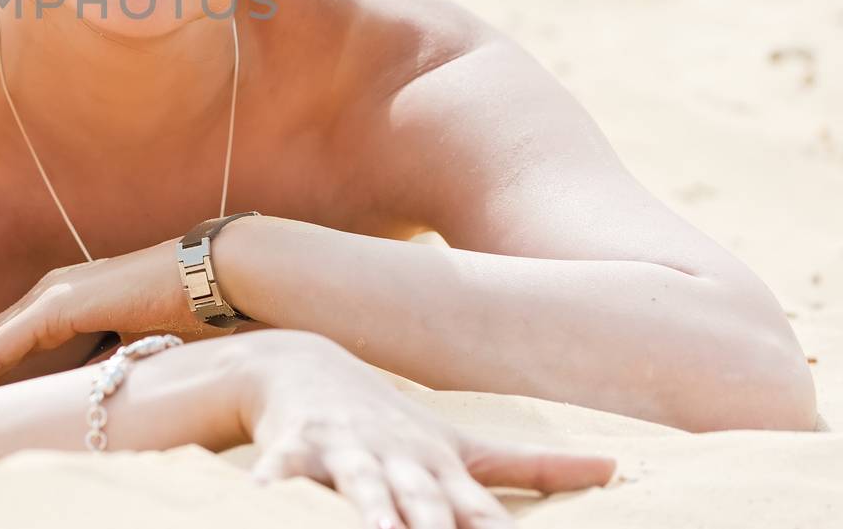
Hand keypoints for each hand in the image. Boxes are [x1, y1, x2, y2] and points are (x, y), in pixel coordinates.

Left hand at [0, 237, 215, 398]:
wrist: (211, 277)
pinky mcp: (57, 305)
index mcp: (65, 302)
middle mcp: (49, 294)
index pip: (5, 345)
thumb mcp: (129, 351)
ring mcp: (50, 295)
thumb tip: (78, 401)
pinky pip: (0, 348)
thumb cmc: (184, 313)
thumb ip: (99, 368)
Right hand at [239, 331, 616, 528]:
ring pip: (359, 487)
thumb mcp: (462, 443)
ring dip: (369, 512)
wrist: (305, 365)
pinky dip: (273, 485)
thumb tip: (616, 468)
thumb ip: (537, 464)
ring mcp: (346, 450)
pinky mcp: (293, 445)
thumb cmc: (393, 420)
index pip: (481, 516)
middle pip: (423, 504)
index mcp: (440, 466)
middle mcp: (399, 458)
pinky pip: (282, 470)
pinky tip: (263, 502)